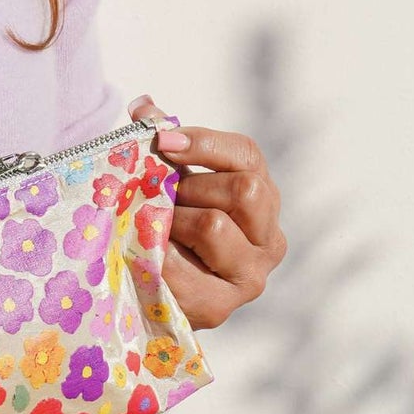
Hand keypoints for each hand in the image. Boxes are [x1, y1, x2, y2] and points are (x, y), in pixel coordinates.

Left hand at [128, 94, 286, 329]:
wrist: (152, 296)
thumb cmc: (169, 229)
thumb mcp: (172, 184)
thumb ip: (162, 145)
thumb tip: (143, 105)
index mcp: (263, 199)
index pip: (248, 156)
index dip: (205, 143)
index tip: (163, 142)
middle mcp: (270, 239)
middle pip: (243, 190)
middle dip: (190, 187)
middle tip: (160, 197)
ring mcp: (250, 277)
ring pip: (214, 225)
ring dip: (172, 221)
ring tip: (152, 228)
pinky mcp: (220, 307)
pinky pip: (183, 266)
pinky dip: (155, 254)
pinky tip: (143, 254)